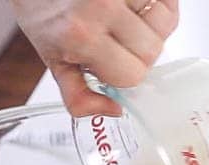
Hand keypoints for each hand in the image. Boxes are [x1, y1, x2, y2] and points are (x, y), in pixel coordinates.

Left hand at [10, 0, 179, 116]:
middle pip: (153, 51)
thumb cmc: (42, 10)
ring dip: (152, 26)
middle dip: (139, 53)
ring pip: (166, 23)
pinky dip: (158, 5)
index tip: (110, 64)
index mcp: (82, 36)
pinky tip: (138, 8)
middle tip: (118, 42)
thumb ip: (78, 95)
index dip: (123, 74)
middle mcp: (103, 8)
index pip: (132, 75)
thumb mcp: (52, 59)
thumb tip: (114, 110)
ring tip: (128, 21)